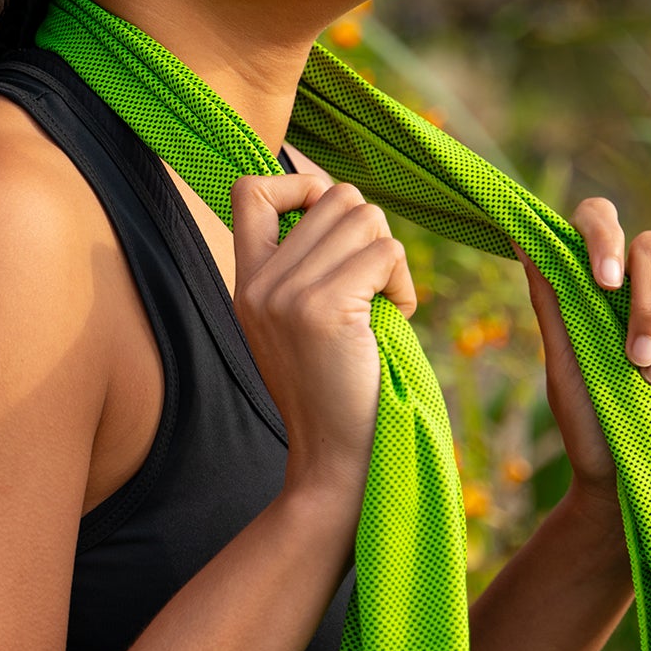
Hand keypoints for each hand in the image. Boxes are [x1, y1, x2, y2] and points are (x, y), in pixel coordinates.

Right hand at [230, 172, 415, 520]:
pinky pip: (385, 251)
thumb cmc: (337, 394)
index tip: (332, 229)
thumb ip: (306, 267)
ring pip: (364, 216)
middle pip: (333, 196)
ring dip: (390, 258)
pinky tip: (397, 317)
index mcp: (247, 283)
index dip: (301, 185)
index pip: (250, 188)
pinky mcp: (323, 310)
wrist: (337, 465)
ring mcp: (286, 296)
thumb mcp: (301, 324)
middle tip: (372, 287)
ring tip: (383, 305)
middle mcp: (259, 284)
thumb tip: (336, 198)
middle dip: (369, 233)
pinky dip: (404, 282)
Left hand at [514, 198, 650, 498]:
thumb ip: (550, 298)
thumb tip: (519, 232)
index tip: (603, 281)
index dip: (604, 235)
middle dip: (648, 301)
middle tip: (633, 358)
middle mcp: (643, 285)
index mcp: (598, 281)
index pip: (601, 220)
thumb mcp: (563, 363)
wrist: (630, 483)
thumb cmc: (589, 423)